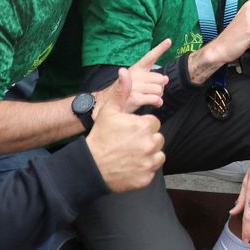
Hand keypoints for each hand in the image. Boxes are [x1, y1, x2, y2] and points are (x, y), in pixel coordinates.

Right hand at [85, 66, 166, 192]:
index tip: (130, 131)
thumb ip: (122, 92)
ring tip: (132, 154)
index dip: (142, 126)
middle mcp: (150, 144)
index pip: (153, 123)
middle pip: (158, 138)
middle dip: (147, 140)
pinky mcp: (147, 177)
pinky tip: (131, 166)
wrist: (91, 167)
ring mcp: (149, 162)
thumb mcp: (110, 112)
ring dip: (149, 155)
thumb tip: (125, 72)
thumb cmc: (101, 137)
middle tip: (130, 144)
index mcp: (144, 126)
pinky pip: (152, 170)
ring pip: (158, 155)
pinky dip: (144, 170)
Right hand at [96, 38, 170, 115]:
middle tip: (154, 90)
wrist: (109, 103)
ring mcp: (135, 87)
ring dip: (159, 95)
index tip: (168, 41)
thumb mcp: (136, 79)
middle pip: (160, 78)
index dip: (160, 48)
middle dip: (160, 85)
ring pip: (159, 89)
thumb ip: (152, 78)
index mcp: (137, 68)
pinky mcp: (135, 98)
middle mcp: (136, 75)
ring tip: (153, 96)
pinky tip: (156, 103)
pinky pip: (155, 99)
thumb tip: (166, 79)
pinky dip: (158, 102)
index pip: (150, 57)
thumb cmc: (127, 90)